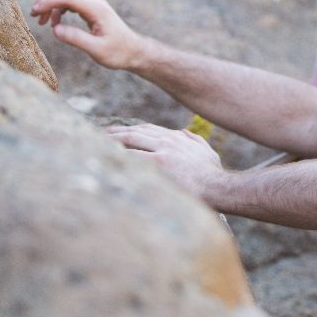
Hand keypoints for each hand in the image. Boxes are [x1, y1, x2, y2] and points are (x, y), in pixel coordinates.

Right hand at [30, 0, 143, 69]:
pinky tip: (55, 23)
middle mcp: (95, 1)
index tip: (34, 12)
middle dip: (46, 0)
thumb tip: (55, 29)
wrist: (133, 51)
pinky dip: (59, 9)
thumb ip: (76, 39)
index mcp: (96, 9)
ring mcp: (94, 3)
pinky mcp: (92, 8)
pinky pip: (71, 2)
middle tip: (33, 16)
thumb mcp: (97, 50)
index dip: (48, 2)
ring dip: (51, 5)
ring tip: (42, 23)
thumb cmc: (118, 52)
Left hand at [107, 123, 223, 199]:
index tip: (118, 132)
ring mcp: (163, 150)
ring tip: (96, 143)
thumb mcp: (207, 151)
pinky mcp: (159, 163)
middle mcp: (168, 140)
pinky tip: (105, 156)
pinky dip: (118, 154)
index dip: (131, 130)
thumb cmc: (214, 174)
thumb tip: (184, 133)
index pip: (149, 129)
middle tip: (101, 133)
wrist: (219, 186)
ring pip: (131, 140)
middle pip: (136, 132)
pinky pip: (132, 156)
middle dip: (117, 132)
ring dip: (112, 141)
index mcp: (177, 138)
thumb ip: (194, 140)